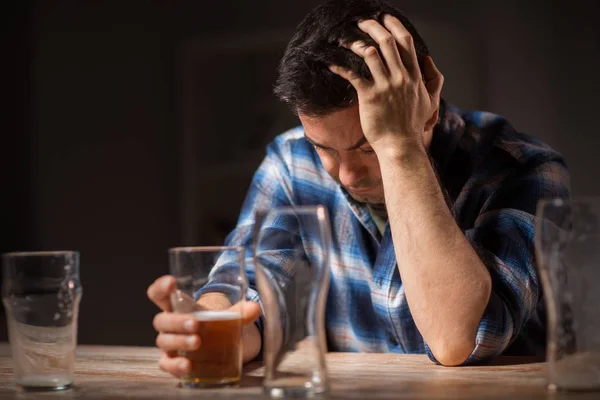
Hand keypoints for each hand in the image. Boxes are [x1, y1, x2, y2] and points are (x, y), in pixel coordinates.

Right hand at [147, 275, 261, 377]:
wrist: (217, 347)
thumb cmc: (215, 324)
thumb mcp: (227, 315)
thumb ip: (240, 311)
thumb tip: (255, 308)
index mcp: (178, 306)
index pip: (159, 294)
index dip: (161, 287)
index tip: (171, 282)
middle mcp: (169, 324)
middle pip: (162, 320)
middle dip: (177, 321)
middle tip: (195, 324)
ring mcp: (169, 343)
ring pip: (164, 341)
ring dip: (179, 341)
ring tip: (197, 342)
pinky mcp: (172, 362)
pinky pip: (167, 364)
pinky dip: (175, 365)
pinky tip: (187, 365)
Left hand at [329, 15, 443, 152]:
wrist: (400, 146)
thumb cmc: (412, 127)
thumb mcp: (429, 102)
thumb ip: (431, 81)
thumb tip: (427, 62)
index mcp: (414, 76)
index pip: (405, 42)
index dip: (394, 26)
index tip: (385, 18)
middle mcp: (401, 77)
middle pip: (387, 41)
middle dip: (372, 26)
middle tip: (361, 22)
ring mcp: (386, 86)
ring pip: (370, 53)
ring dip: (355, 42)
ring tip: (343, 38)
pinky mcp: (370, 96)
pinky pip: (353, 75)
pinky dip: (340, 67)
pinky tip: (331, 63)